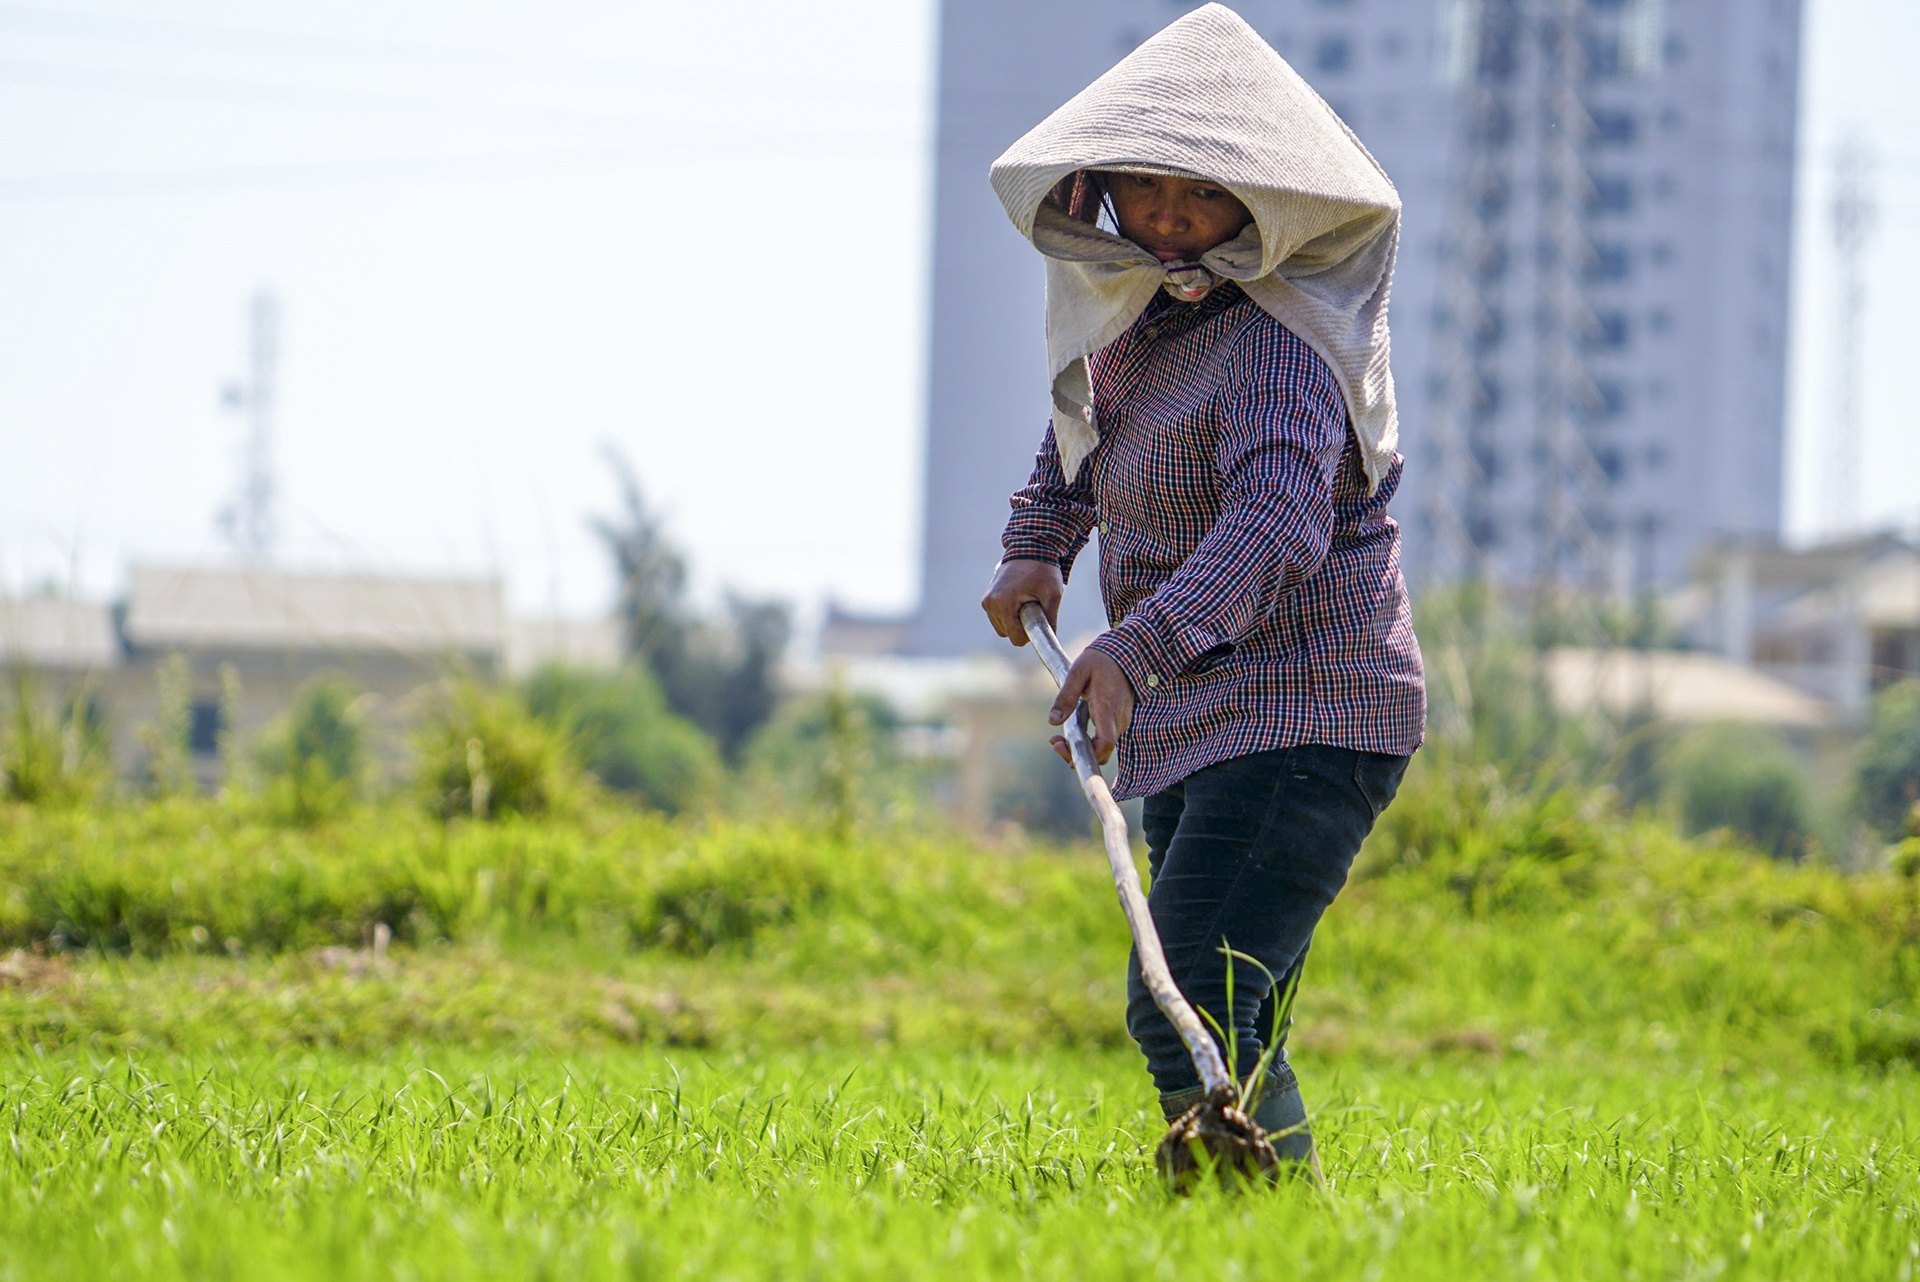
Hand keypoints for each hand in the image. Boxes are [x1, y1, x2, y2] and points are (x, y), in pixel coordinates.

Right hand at [981, 559, 1063, 646]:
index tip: (1038, 619)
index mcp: (1003, 603)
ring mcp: (986, 601)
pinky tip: (1018, 599)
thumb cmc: (1042, 570)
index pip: (1015, 638)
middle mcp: (990, 603)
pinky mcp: (986, 598)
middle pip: (1008, 634)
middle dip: (1021, 625)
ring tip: (1026, 600)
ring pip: (1002, 627)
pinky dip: (1009, 614)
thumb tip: (1050, 638)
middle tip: (1033, 605)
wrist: (1029, 548)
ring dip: (1015, 620)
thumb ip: (1050, 619)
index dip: (1029, 634)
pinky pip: (998, 618)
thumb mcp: (1053, 594)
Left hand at [1048, 646, 1133, 765]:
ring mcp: (1121, 720)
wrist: (1126, 652)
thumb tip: (1053, 721)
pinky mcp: (1119, 719)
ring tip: (1058, 739)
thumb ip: (1066, 697)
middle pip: (1102, 751)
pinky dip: (1090, 742)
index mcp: (1108, 707)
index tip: (1062, 747)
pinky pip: (1105, 738)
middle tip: (1054, 743)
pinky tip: (1072, 733)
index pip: (1104, 743)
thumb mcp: (1078, 672)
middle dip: (1077, 754)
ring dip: (1082, 748)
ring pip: (1103, 747)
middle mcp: (1118, 718)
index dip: (1086, 754)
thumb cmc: (1100, 660)